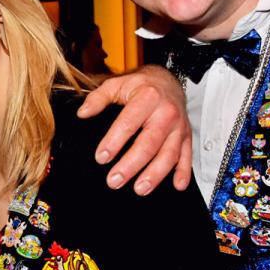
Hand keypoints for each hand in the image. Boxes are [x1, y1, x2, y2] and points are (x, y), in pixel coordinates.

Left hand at [77, 64, 191, 193]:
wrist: (169, 80)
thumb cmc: (140, 86)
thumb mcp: (117, 84)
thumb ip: (98, 98)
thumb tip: (82, 113)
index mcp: (147, 98)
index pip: (129, 123)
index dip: (114, 142)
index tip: (101, 157)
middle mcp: (166, 113)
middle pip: (149, 143)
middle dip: (131, 165)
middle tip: (114, 181)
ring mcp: (178, 126)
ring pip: (169, 153)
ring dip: (155, 174)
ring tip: (139, 189)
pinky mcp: (186, 135)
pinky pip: (187, 155)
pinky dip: (184, 172)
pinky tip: (177, 186)